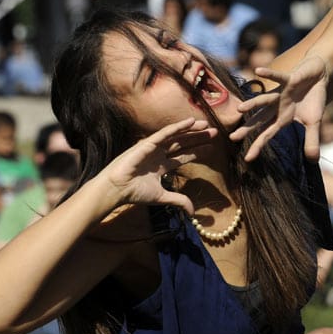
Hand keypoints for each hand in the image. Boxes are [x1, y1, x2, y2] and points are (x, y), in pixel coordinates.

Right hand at [101, 118, 216, 214]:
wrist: (117, 189)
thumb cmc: (134, 192)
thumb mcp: (162, 197)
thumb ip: (178, 201)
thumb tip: (192, 212)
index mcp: (162, 165)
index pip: (184, 156)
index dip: (198, 152)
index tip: (212, 148)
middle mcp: (159, 154)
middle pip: (183, 143)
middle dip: (198, 138)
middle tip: (215, 133)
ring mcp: (153, 147)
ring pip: (176, 135)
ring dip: (191, 130)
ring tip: (206, 124)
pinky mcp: (147, 143)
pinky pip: (165, 133)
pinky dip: (177, 127)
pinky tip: (190, 121)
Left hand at [229, 55, 328, 161]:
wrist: (318, 75)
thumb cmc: (313, 99)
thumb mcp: (314, 123)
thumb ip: (311, 140)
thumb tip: (313, 161)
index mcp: (282, 118)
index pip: (267, 134)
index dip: (258, 145)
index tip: (247, 159)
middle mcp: (278, 106)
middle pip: (260, 119)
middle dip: (248, 128)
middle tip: (232, 138)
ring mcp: (282, 93)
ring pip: (265, 99)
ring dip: (253, 103)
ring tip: (239, 109)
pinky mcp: (289, 79)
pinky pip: (278, 77)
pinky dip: (269, 74)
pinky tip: (257, 70)